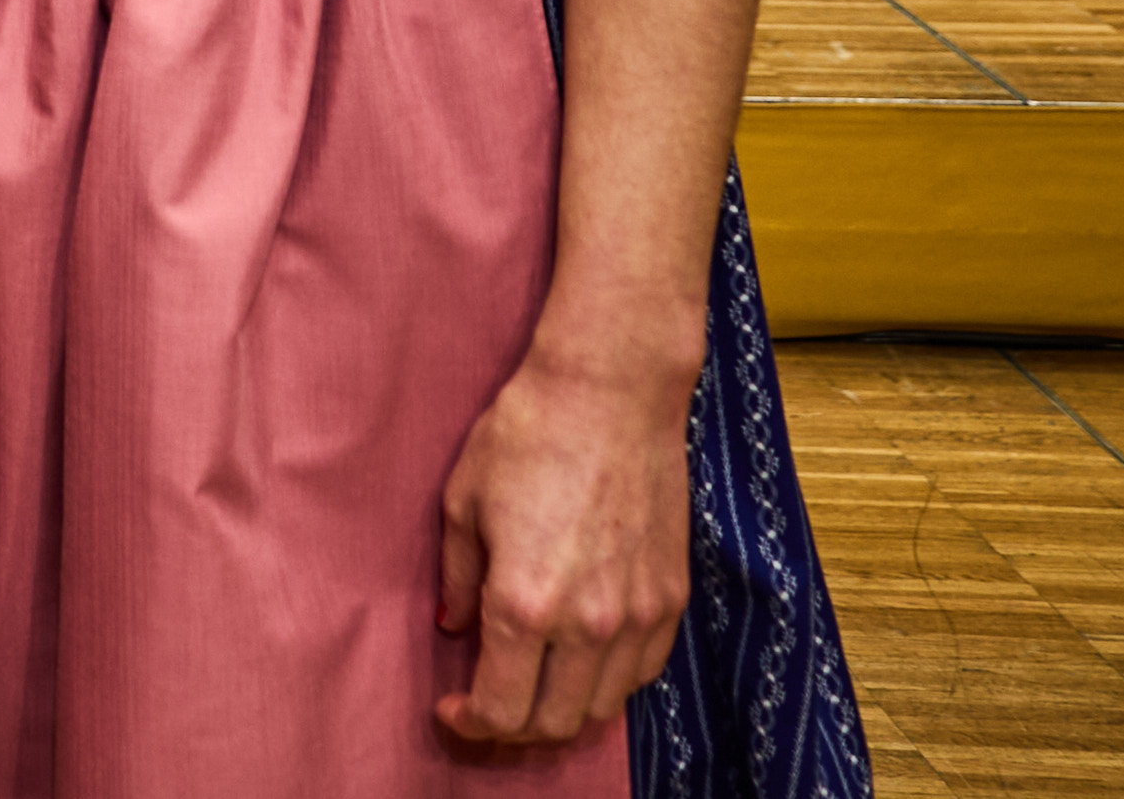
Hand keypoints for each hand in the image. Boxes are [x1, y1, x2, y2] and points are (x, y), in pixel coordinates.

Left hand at [434, 343, 694, 746]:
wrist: (610, 394)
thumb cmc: (525, 436)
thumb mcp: (463, 502)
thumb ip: (459, 577)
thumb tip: (455, 626)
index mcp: (524, 602)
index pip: (501, 708)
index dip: (472, 723)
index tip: (452, 709)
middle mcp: (587, 622)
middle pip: (554, 722)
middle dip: (513, 729)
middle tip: (488, 705)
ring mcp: (637, 614)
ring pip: (604, 706)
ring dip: (563, 712)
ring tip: (533, 689)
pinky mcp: (671, 598)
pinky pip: (642, 671)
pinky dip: (609, 683)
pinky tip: (582, 664)